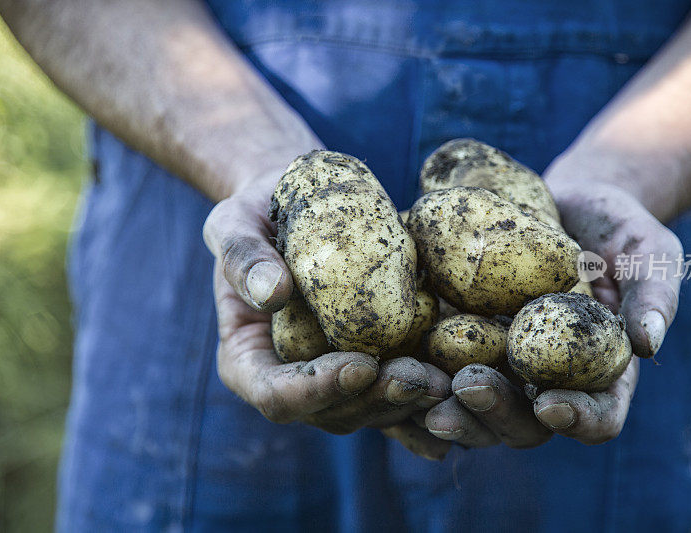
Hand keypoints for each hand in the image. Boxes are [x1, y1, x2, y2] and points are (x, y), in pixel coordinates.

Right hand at [203, 173, 449, 458]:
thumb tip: (272, 291)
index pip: (275, 395)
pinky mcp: (368, 363)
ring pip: (370, 409)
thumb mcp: (233, 226)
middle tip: (418, 379)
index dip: (317, 390)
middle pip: (331, 412)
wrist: (290, 205)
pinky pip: (395, 389)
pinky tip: (458, 388)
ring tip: (446, 381)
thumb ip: (243, 259)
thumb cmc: (253, 215)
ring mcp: (332, 377)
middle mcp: (292, 380)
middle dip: (376, 401)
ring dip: (409, 401)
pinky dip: (425, 393)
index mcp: (248, 361)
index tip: (359, 366)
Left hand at [426, 179, 680, 446]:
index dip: (578, 420)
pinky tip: (391, 366)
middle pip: (525, 424)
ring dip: (450, 407)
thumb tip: (649, 344)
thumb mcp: (648, 251)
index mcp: (600, 374)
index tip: (551, 404)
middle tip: (470, 388)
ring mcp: (503, 367)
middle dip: (497, 414)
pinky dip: (418, 379)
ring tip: (422, 389)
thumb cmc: (616, 228)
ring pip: (475, 410)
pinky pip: (440, 373)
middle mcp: (547, 381)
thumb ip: (654, 294)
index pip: (598, 417)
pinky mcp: (463, 344)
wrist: (564, 201)